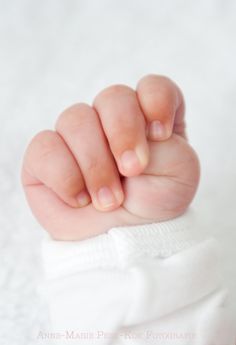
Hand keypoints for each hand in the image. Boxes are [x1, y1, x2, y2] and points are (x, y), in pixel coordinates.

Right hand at [22, 75, 199, 239]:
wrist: (123, 242)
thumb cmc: (153, 205)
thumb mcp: (180, 176)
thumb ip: (166, 144)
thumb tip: (120, 135)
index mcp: (149, 119)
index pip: (152, 87)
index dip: (156, 101)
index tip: (160, 134)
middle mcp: (112, 122)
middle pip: (113, 96)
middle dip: (123, 133)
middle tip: (132, 171)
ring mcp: (78, 136)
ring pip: (75, 119)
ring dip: (95, 165)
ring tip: (110, 200)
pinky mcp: (48, 155)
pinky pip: (45, 146)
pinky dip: (65, 177)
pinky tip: (80, 199)